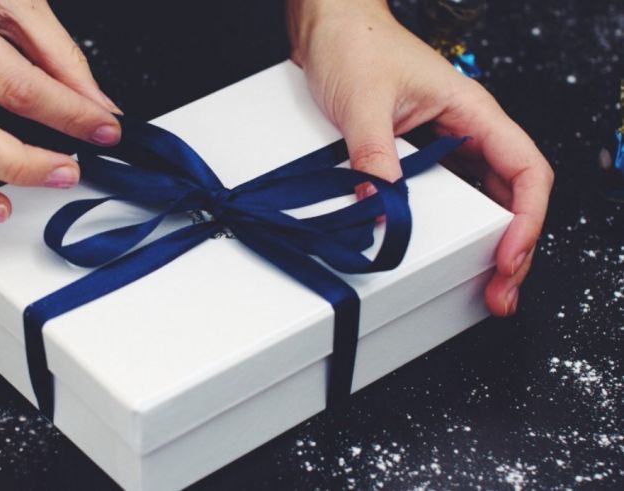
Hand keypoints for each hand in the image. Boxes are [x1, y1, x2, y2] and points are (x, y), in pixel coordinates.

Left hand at [287, 0, 553, 315]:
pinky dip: (446, 226)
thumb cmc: (355, 44)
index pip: (525, 170)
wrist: (328, 25)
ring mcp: (442, 143)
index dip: (526, 219)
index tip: (507, 255)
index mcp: (472, 111)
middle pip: (509, 195)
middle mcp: (465, 129)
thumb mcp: (363, 101)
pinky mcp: (416, 152)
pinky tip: (440, 249)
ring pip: (479, 199)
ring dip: (482, 241)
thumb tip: (381, 205)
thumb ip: (373, 154)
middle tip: (497, 291)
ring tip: (477, 283)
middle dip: (511, 245)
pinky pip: (442, 194)